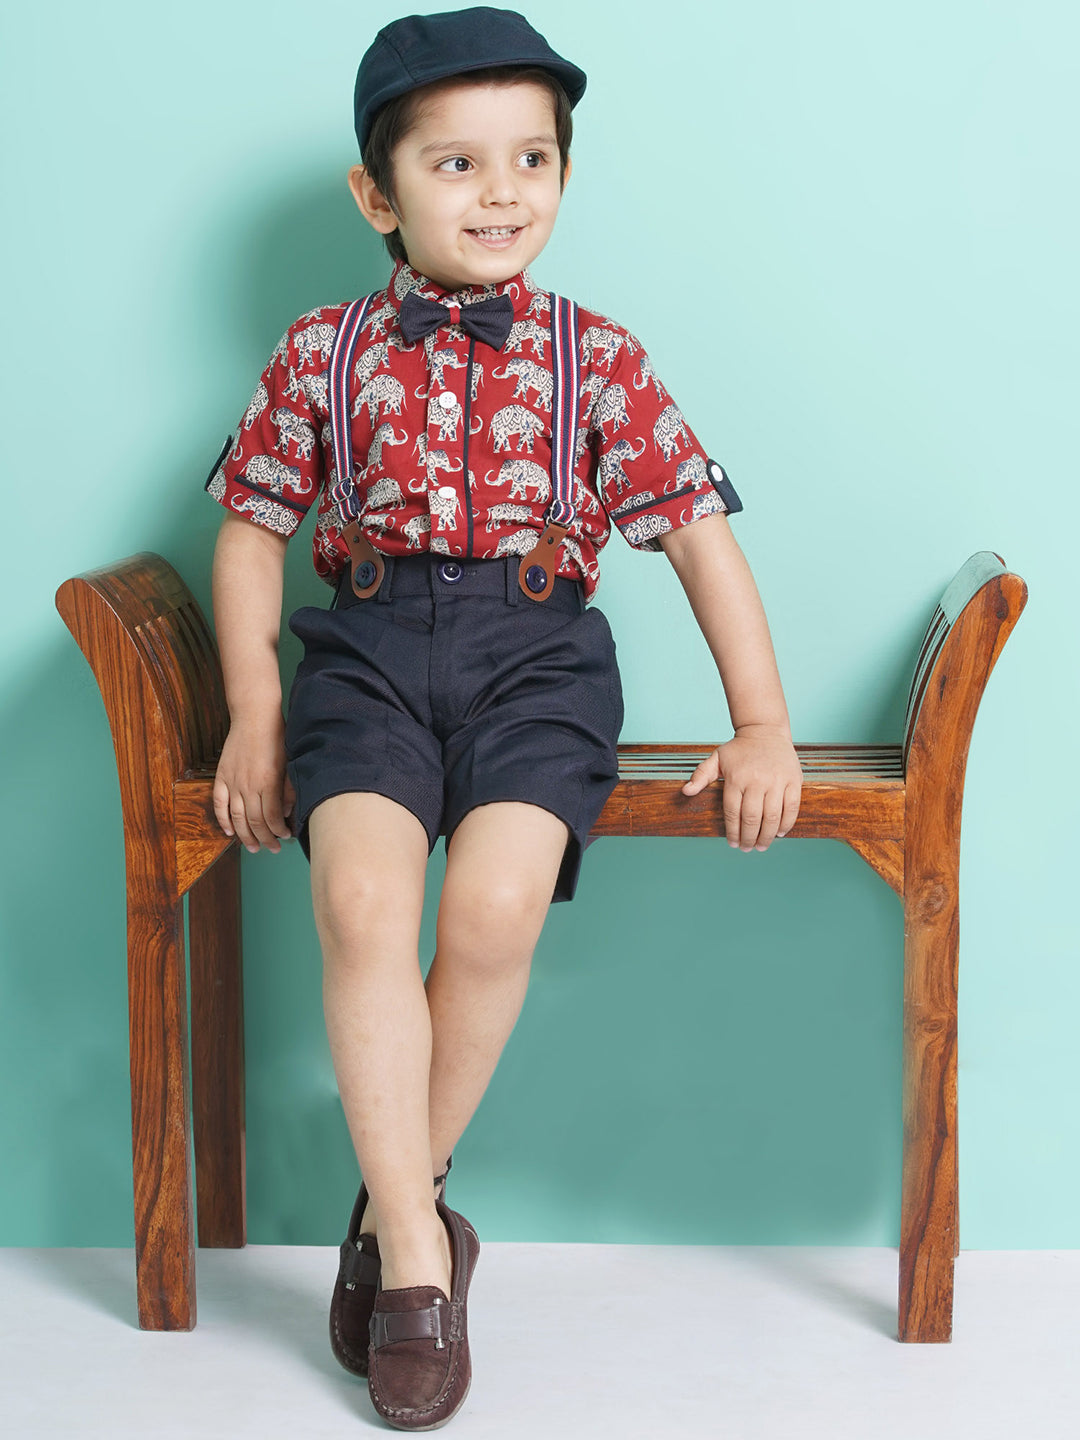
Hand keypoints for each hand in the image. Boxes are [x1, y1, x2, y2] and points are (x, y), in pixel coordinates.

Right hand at [213, 714, 295, 853]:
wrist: (254, 716)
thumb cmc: (277, 737)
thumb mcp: (290, 762)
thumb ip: (288, 790)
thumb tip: (287, 813)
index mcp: (268, 782)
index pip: (272, 817)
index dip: (279, 831)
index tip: (285, 836)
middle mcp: (249, 785)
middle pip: (255, 821)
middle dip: (264, 839)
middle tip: (271, 848)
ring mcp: (233, 781)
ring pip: (237, 817)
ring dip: (245, 835)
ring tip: (253, 847)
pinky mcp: (221, 775)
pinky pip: (219, 803)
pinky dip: (223, 820)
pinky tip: (229, 832)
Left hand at [681, 725, 801, 850]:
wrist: (765, 730)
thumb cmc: (739, 749)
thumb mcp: (717, 758)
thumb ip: (701, 776)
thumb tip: (686, 792)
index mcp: (736, 778)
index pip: (733, 813)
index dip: (732, 832)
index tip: (732, 843)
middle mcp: (756, 780)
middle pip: (752, 818)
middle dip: (748, 838)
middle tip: (746, 848)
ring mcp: (777, 781)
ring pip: (772, 817)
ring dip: (766, 836)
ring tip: (761, 846)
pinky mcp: (793, 780)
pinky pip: (791, 808)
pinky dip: (786, 824)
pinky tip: (779, 833)